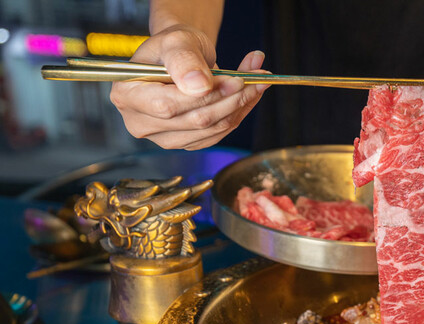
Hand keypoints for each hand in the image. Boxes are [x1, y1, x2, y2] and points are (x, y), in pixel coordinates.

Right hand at [109, 25, 268, 149]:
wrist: (181, 56)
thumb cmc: (173, 46)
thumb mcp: (175, 42)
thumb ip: (184, 61)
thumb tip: (199, 86)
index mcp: (127, 96)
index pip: (169, 106)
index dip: (206, 96)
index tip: (235, 81)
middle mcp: (141, 122)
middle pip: (195, 121)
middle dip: (230, 100)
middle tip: (254, 80)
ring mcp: (165, 137)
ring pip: (212, 130)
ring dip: (240, 106)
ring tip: (257, 82)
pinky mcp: (187, 142)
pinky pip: (218, 134)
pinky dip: (238, 114)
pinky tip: (249, 95)